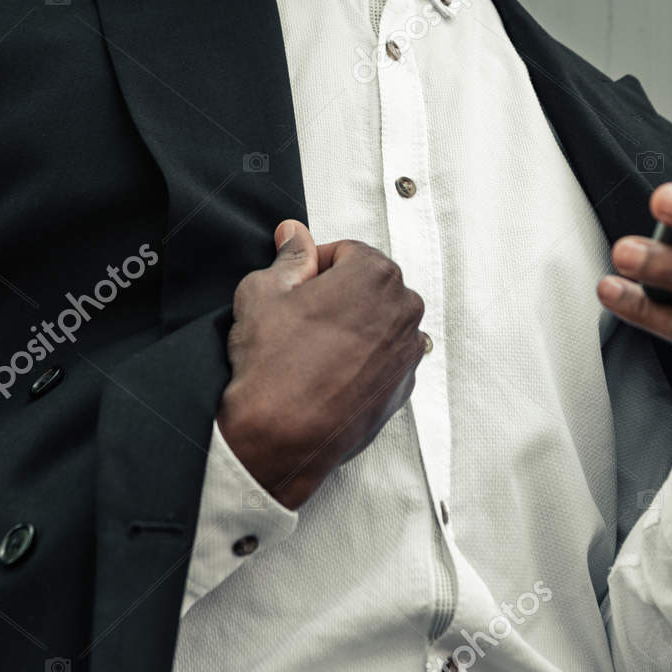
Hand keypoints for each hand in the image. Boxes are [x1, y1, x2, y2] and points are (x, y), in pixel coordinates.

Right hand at [217, 220, 427, 508]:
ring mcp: (408, 352)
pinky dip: (363, 359)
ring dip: (353, 326)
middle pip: (369, 285)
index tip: (295, 288)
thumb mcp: (263, 292)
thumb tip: (294, 235)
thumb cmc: (271, 365)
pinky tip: (329, 374)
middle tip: (300, 320)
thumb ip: (288, 257)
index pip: (346, 251)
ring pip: (379, 321)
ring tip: (312, 350)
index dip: (314, 268)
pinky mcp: (404, 387)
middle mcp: (403, 309)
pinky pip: (385, 358)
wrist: (280, 436)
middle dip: (339, 294)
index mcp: (375, 274)